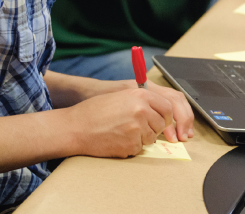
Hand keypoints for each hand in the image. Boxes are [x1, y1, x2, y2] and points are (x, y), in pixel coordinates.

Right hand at [68, 82, 192, 157]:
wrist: (76, 127)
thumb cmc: (96, 110)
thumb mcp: (122, 96)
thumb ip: (143, 100)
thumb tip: (162, 111)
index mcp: (140, 95)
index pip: (168, 107)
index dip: (166, 116)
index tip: (163, 120)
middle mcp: (141, 110)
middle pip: (162, 124)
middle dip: (154, 128)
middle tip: (138, 127)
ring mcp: (137, 128)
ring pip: (152, 137)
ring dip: (142, 138)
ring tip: (123, 132)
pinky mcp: (131, 144)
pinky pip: (139, 148)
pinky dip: (131, 147)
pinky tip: (117, 139)